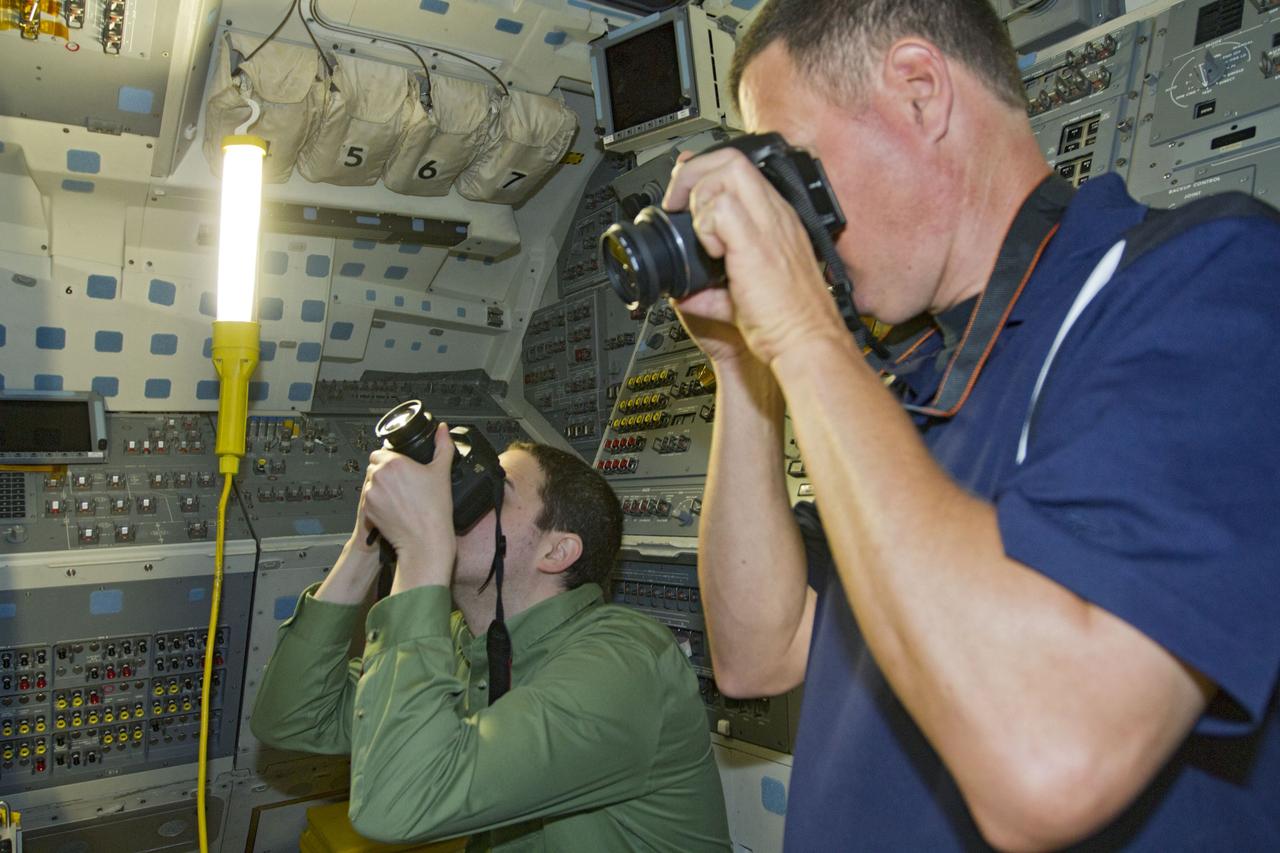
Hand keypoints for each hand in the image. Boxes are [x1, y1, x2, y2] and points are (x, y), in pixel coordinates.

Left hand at [360, 423, 456, 586]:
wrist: (424, 540)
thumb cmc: (434, 510)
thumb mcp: (442, 472)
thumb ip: (443, 446)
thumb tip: (443, 430)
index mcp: (395, 462)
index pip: (381, 452)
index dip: (391, 459)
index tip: (402, 469)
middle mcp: (379, 475)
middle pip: (375, 466)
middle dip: (385, 472)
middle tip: (403, 484)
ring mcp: (371, 492)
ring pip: (371, 483)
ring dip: (380, 486)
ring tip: (399, 497)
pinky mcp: (367, 508)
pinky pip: (369, 499)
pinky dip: (378, 502)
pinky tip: (394, 507)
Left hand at [663, 148, 848, 367]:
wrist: (806, 343)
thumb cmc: (785, 323)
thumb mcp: (741, 299)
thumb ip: (710, 290)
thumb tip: (681, 291)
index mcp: (776, 223)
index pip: (740, 170)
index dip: (706, 173)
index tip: (684, 195)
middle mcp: (776, 216)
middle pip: (732, 158)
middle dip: (694, 173)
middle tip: (678, 203)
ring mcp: (770, 226)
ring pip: (727, 171)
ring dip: (699, 196)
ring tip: (698, 231)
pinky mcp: (757, 244)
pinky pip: (721, 208)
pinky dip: (705, 225)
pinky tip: (712, 252)